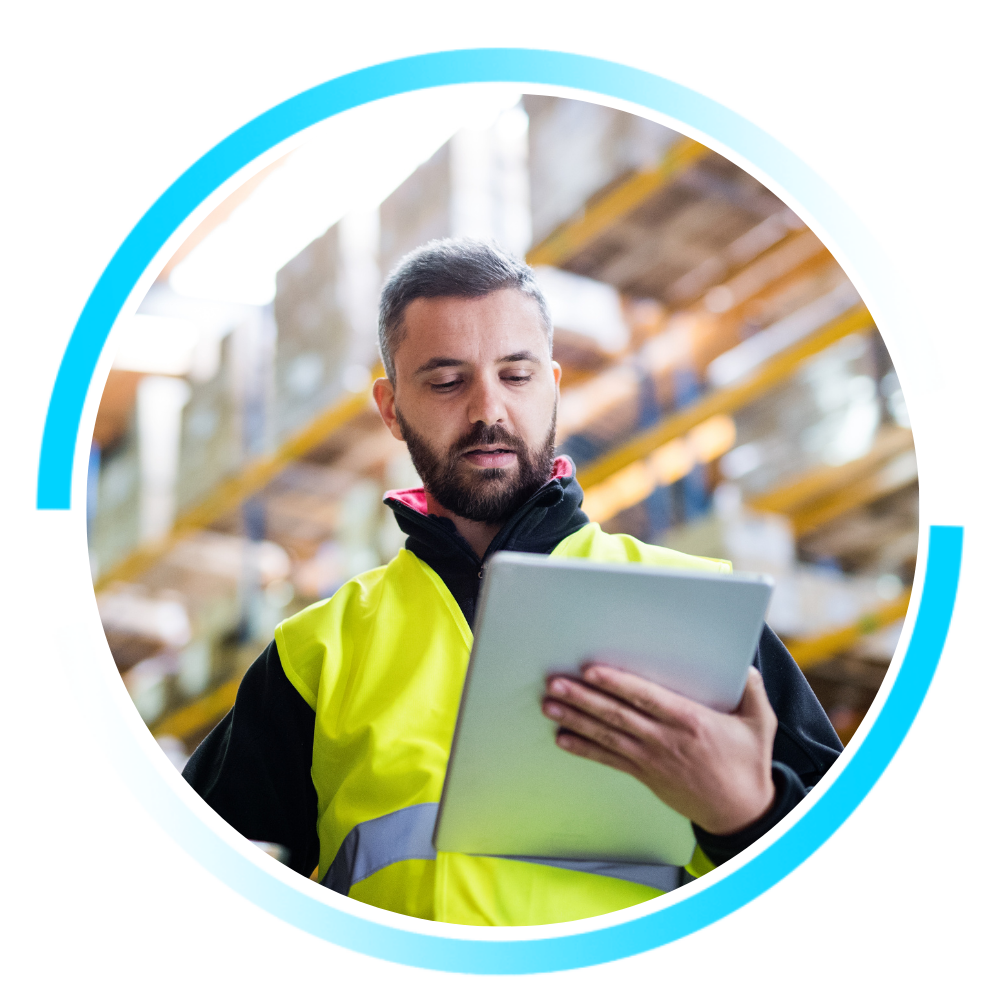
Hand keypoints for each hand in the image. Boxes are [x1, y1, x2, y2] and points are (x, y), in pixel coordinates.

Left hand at [542, 665, 776, 835]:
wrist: (740, 814)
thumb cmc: (748, 765)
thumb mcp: (760, 723)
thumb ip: (752, 689)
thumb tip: (745, 664)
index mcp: (690, 721)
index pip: (645, 698)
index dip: (617, 684)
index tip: (592, 671)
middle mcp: (665, 739)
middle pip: (617, 715)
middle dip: (583, 698)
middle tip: (555, 683)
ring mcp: (651, 759)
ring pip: (607, 735)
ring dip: (575, 719)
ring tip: (549, 705)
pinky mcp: (645, 774)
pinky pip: (609, 760)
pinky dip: (584, 750)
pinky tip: (562, 739)